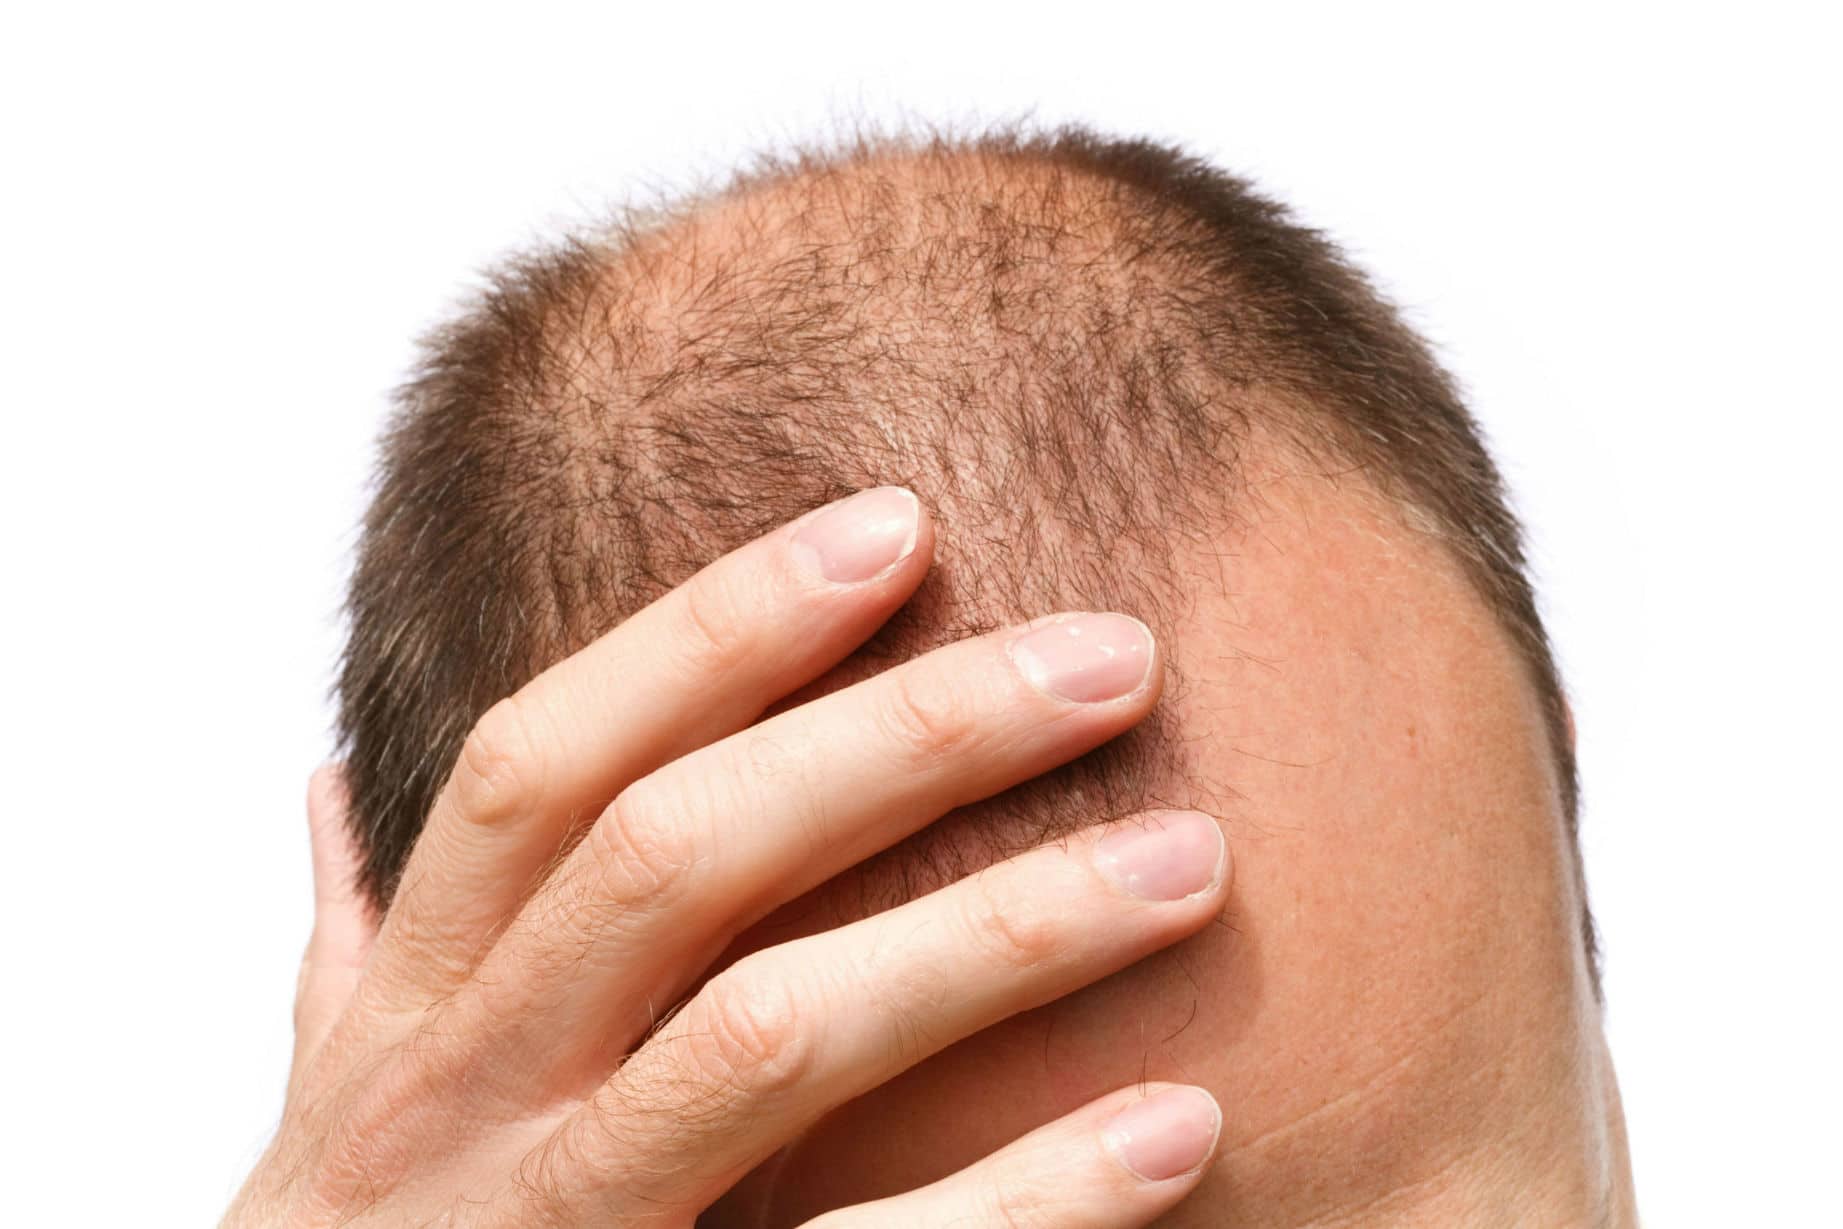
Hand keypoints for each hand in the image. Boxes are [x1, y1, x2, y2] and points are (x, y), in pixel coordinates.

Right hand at [230, 487, 1230, 1226]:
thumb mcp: (327, 1096)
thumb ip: (353, 941)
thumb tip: (330, 776)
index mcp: (407, 1005)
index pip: (549, 762)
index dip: (713, 629)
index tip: (896, 525)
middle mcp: (459, 1097)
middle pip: (680, 856)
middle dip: (905, 738)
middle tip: (1116, 658)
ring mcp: (550, 1224)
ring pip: (771, 1036)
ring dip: (999, 933)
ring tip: (1191, 859)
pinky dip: (1029, 1198)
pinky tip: (1178, 1128)